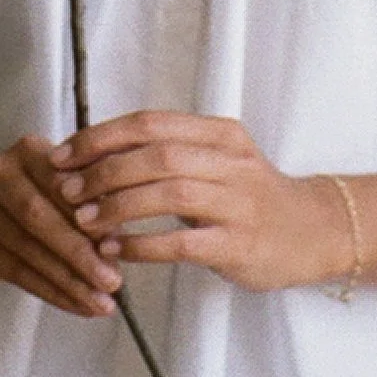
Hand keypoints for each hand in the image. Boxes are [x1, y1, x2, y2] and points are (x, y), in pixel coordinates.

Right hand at [0, 135, 124, 319]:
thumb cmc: (32, 191)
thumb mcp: (57, 179)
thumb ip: (88, 200)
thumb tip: (117, 239)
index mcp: (27, 151)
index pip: (61, 183)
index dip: (88, 214)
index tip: (118, 243)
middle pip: (41, 219)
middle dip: (80, 254)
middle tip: (112, 282)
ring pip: (31, 253)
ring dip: (70, 282)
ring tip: (101, 303)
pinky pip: (19, 275)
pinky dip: (53, 294)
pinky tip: (77, 306)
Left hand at [53, 112, 349, 293]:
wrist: (313, 231)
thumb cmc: (251, 196)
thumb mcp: (218, 160)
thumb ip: (170, 154)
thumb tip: (95, 156)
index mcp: (219, 134)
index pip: (151, 123)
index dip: (101, 137)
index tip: (63, 155)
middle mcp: (230, 161)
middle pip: (157, 154)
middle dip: (103, 171)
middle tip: (67, 191)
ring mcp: (238, 202)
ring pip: (170, 193)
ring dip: (118, 207)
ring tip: (84, 222)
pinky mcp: (239, 244)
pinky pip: (183, 242)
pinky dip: (143, 245)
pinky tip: (115, 252)